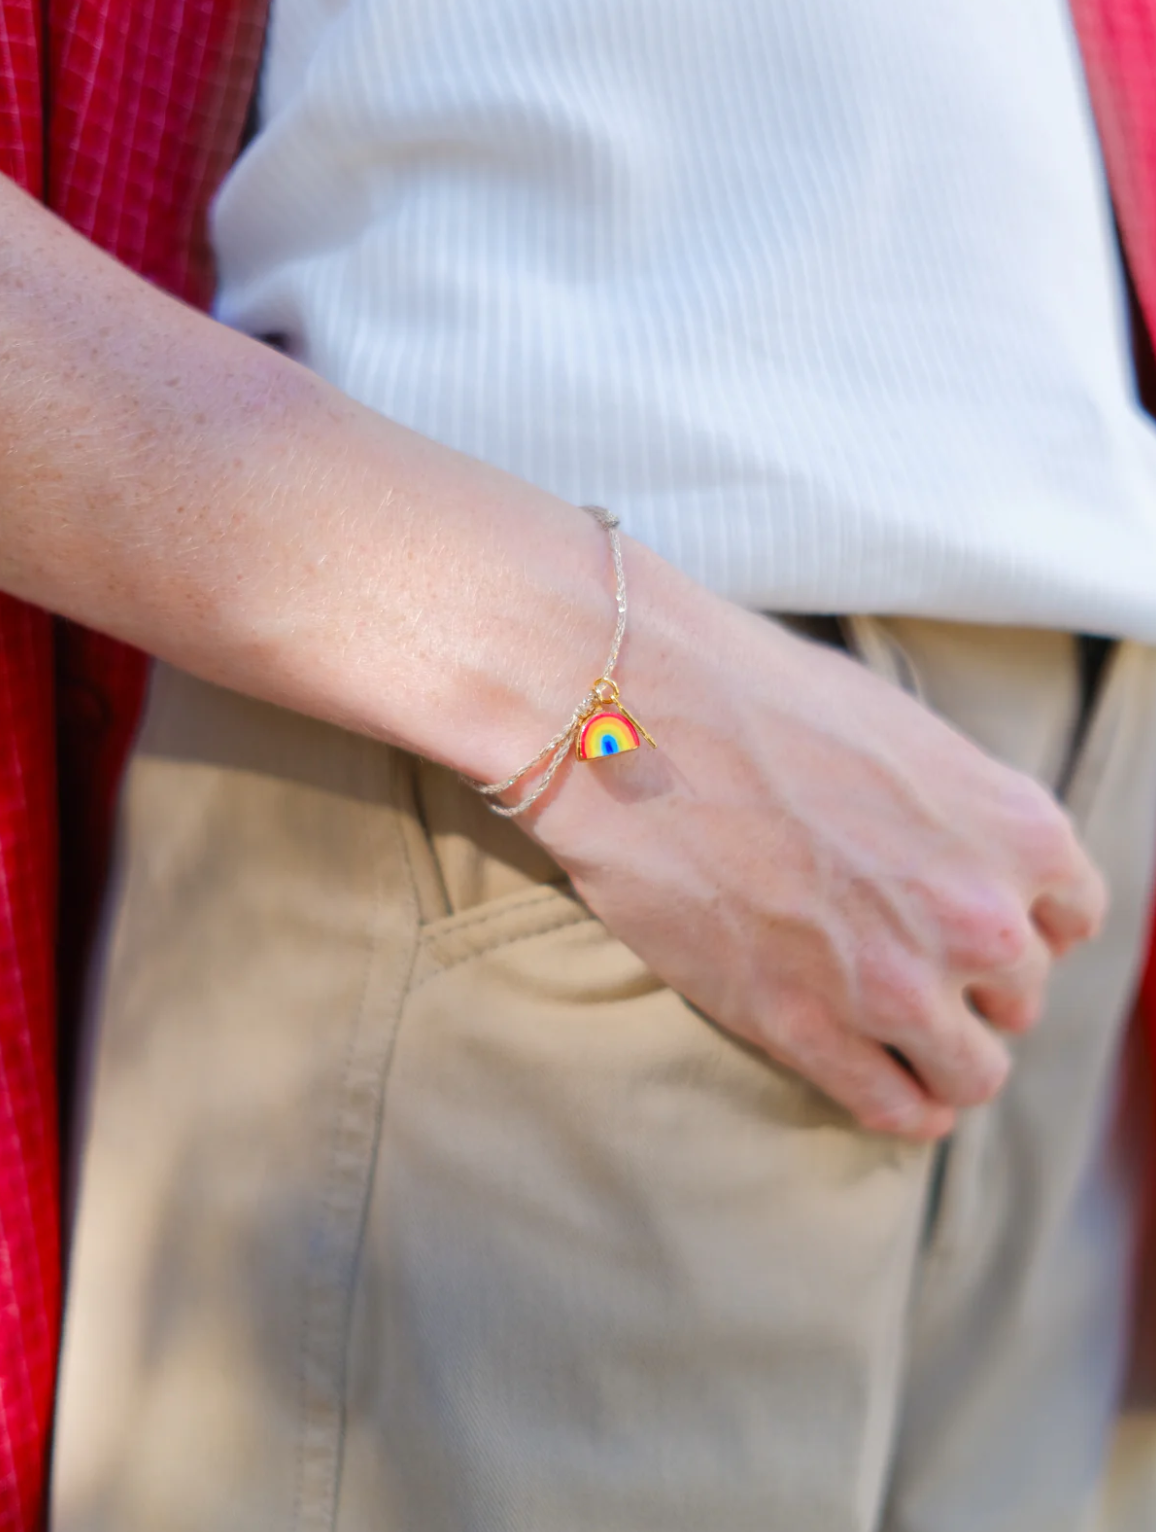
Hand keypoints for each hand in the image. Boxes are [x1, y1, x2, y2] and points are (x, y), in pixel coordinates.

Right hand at [529, 545, 1105, 1140]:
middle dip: (975, 984)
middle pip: (1020, 996)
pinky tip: (885, 1087)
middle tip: (915, 962)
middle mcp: (977, 916)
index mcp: (1016, 828)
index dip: (1024, 923)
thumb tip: (962, 856)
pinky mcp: (807, 1029)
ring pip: (974, 1073)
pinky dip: (902, 1108)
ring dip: (947, 1059)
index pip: (1072, 919)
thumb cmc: (758, 697)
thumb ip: (958, 812)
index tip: (978, 926)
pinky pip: (895, 1110)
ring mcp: (895, 984)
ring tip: (907, 1041)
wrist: (636, 716)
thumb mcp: (901, 732)